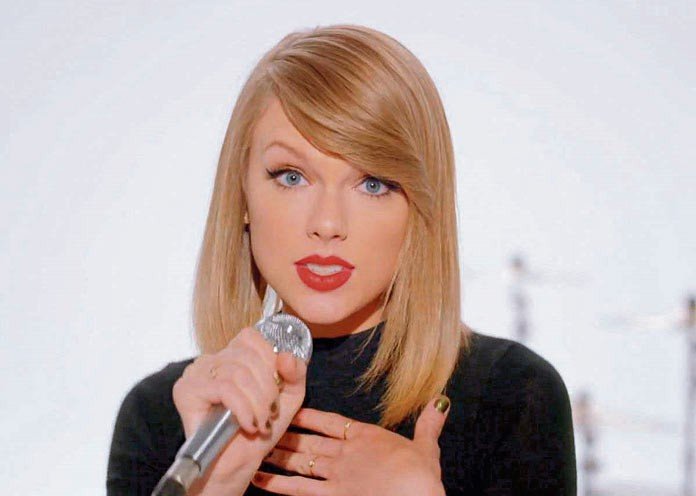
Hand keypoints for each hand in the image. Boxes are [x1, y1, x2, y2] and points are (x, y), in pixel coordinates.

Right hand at [172, 326, 307, 495]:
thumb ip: (295, 373)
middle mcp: (210, 360)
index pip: (250, 337)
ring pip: (237, 373)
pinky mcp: (186, 390)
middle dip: (267, 388)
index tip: (275, 388)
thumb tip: (286, 355)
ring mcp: (195, 373)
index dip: (269, 360)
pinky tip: (247, 425)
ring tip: (259, 422)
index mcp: (231, 355)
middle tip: (269, 413)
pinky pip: (223, 388)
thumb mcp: (289, 397)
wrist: (237, 464)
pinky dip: (242, 408)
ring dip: (256, 403)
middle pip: (247, 356)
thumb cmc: (259, 429)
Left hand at [251, 396, 450, 495]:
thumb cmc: (422, 477)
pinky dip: (277, 484)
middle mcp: (346, 453)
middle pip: (309, 441)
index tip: (292, 408)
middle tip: (265, 427)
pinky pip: (298, 489)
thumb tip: (441, 403)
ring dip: (278, 455)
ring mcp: (337, 474)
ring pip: (299, 461)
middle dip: (286, 435)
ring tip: (256, 448)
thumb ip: (428, 425)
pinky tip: (259, 479)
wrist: (415, 494)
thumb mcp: (427, 448)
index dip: (310, 416)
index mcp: (366, 437)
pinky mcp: (332, 494)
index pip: (330, 421)